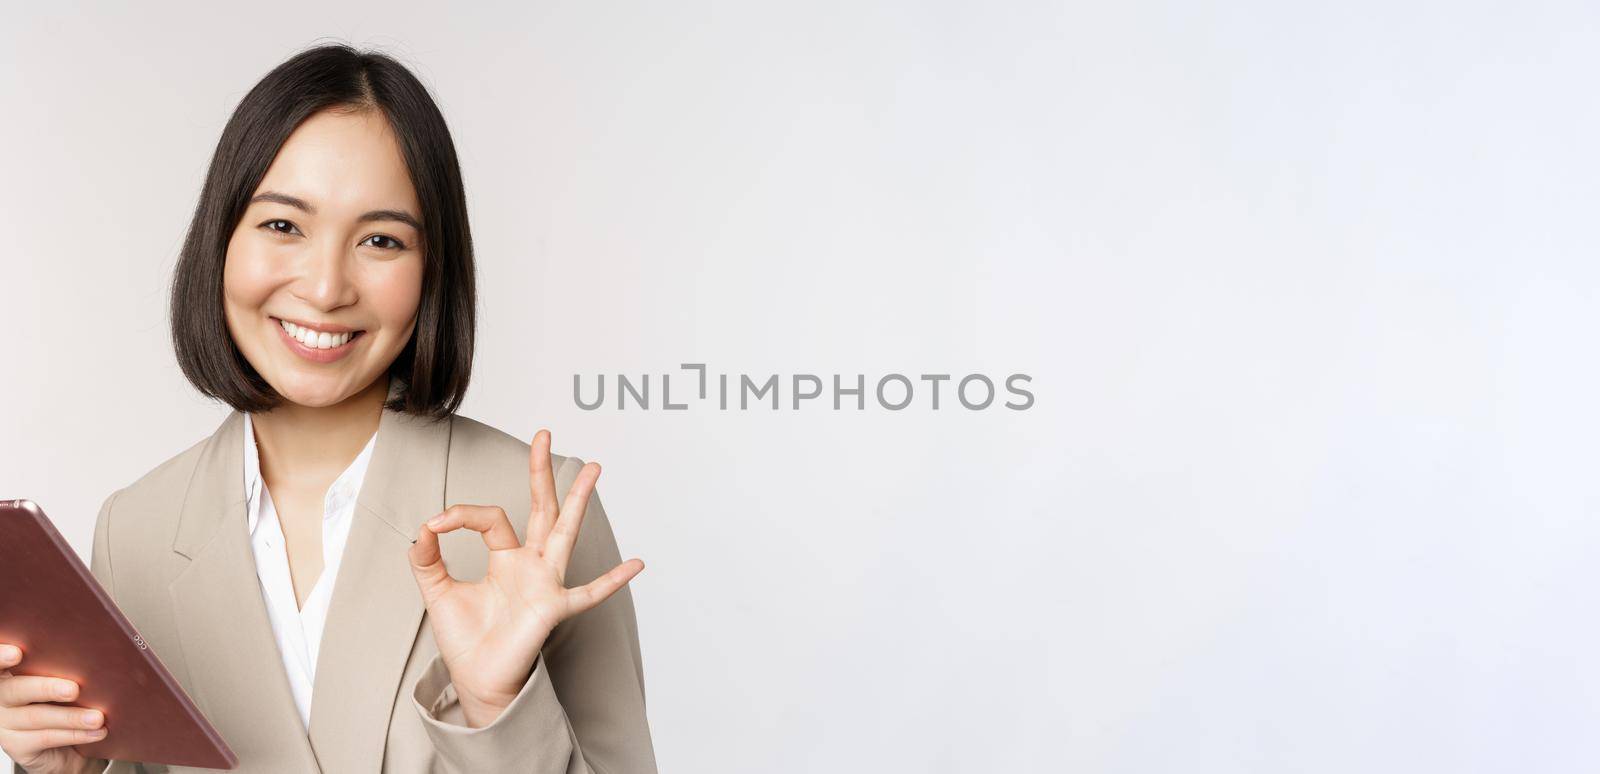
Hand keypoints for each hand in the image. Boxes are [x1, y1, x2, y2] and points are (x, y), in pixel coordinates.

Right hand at [0, 643, 107, 773]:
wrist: (71, 741)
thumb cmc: (70, 698)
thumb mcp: (65, 677)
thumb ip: (65, 666)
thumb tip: (93, 655)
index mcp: (10, 673)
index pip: (1, 663)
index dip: (2, 657)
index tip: (17, 653)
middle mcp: (2, 696)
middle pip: (16, 689)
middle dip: (46, 688)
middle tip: (74, 690)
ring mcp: (5, 723)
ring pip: (36, 716)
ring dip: (71, 717)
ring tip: (97, 717)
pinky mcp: (17, 746)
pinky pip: (46, 738)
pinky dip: (74, 734)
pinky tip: (95, 731)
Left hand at [407, 429, 644, 726]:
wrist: (477, 679)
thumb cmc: (467, 639)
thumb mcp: (437, 591)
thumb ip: (426, 559)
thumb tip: (420, 528)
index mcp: (506, 557)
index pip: (491, 517)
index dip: (461, 514)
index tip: (434, 524)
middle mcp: (531, 564)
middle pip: (541, 508)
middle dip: (541, 472)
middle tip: (543, 434)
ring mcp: (546, 583)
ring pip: (565, 533)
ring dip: (578, 501)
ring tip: (593, 469)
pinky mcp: (553, 608)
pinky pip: (588, 593)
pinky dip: (611, 581)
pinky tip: (636, 565)